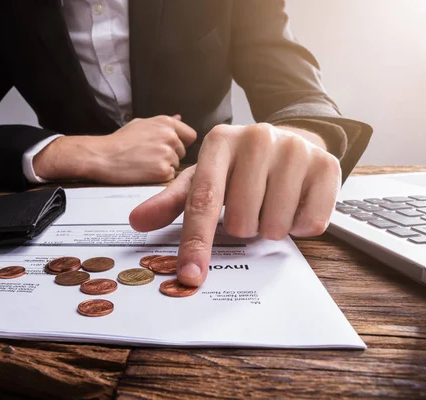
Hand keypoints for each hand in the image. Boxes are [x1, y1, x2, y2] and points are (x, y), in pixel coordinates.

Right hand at [33, 115, 196, 183]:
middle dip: (171, 156)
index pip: (190, 136)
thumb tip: (179, 118)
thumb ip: (162, 122)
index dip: (180, 143)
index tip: (167, 148)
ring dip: (164, 168)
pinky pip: (170, 177)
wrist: (102, 156)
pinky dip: (159, 178)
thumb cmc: (119, 141)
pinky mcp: (162, 171)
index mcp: (166, 123)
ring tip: (144, 164)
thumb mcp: (141, 124)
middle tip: (149, 157)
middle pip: (182, 152)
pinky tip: (144, 173)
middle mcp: (170, 136)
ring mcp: (167, 154)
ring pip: (176, 165)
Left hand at [129, 123, 341, 286]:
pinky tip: (294, 202)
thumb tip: (137, 222)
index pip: (203, 201)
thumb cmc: (239, 167)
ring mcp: (294, 149)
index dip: (196, 243)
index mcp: (219, 142)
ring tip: (271, 202)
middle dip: (243, 226)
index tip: (191, 276)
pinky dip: (299, 226)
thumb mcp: (204, 178)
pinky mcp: (326, 165)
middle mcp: (257, 138)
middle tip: (249, 206)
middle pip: (241, 221)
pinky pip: (310, 224)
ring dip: (270, 227)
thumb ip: (171, 202)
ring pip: (274, 226)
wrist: (292, 140)